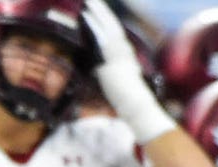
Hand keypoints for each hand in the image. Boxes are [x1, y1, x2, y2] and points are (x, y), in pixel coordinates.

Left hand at [81, 0, 174, 142]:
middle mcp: (123, 48)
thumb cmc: (126, 98)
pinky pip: (100, 36)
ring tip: (86, 1)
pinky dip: (92, 25)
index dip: (104, 19)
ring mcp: (118, 51)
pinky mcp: (111, 56)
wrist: (134, 105)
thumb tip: (98, 67)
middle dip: (100, 10)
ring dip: (96, 12)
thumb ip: (108, 69)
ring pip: (105, 26)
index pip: (113, 32)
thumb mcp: (116, 80)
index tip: (94, 9)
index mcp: (124, 53)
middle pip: (110, 24)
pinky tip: (84, 16)